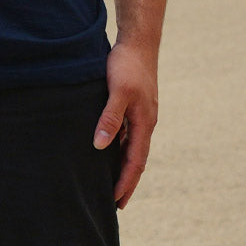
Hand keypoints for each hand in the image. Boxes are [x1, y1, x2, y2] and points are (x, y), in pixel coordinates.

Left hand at [93, 39, 159, 208]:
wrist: (138, 43)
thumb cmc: (127, 66)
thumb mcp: (118, 92)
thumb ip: (110, 118)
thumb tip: (100, 147)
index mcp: (144, 124)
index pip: (136, 162)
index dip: (126, 183)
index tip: (116, 202)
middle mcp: (145, 123)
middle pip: (136, 159)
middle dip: (126, 181)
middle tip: (115, 203)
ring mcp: (140, 115)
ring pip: (131, 146)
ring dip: (122, 165)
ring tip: (109, 182)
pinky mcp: (133, 105)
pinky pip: (127, 133)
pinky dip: (119, 146)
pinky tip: (107, 149)